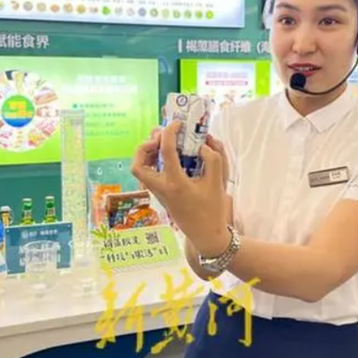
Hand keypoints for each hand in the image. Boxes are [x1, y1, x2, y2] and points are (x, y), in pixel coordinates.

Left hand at [131, 121, 229, 256]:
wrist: (205, 233)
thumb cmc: (213, 209)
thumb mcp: (219, 182)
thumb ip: (213, 159)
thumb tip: (202, 145)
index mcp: (176, 184)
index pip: (166, 152)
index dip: (170, 133)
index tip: (178, 123)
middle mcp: (162, 188)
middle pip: (138, 163)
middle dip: (146, 145)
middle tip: (161, 137)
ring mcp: (157, 192)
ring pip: (139, 169)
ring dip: (146, 152)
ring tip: (162, 143)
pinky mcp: (159, 194)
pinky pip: (147, 173)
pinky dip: (151, 160)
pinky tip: (167, 155)